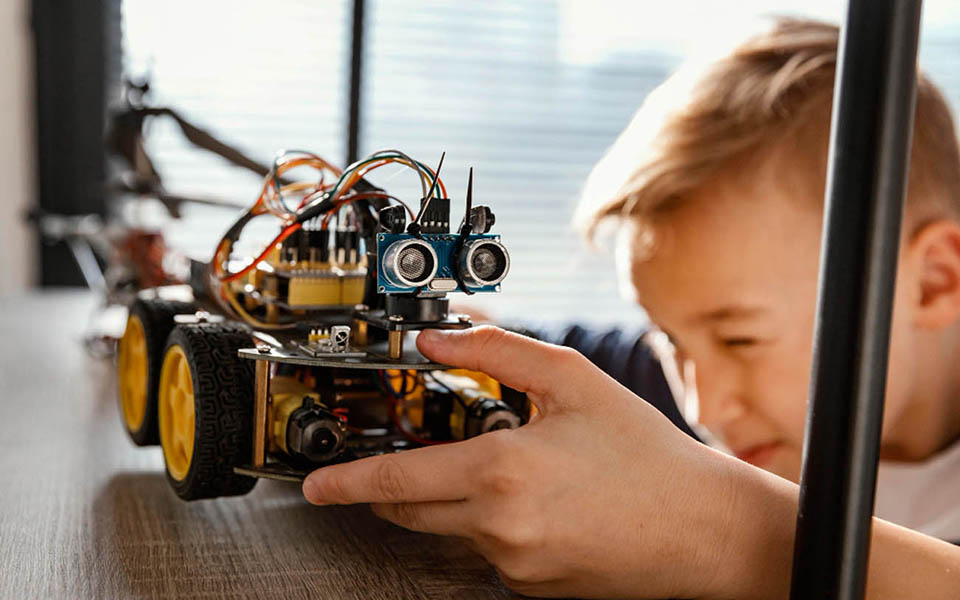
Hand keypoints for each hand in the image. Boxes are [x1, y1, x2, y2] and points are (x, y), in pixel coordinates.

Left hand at [302, 326, 796, 598]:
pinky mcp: (530, 587)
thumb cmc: (645, 455)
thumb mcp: (572, 381)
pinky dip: (492, 524)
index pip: (396, 479)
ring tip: (502, 468)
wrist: (701, 529)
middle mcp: (498, 526)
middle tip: (402, 456)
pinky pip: (489, 551)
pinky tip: (538, 501)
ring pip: (449, 529)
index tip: (317, 486)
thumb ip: (496, 350)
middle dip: (390, 485)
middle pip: (409, 509)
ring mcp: (513, 564)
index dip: (346, 481)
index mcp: (501, 472)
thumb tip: (437, 338)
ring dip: (450, 498)